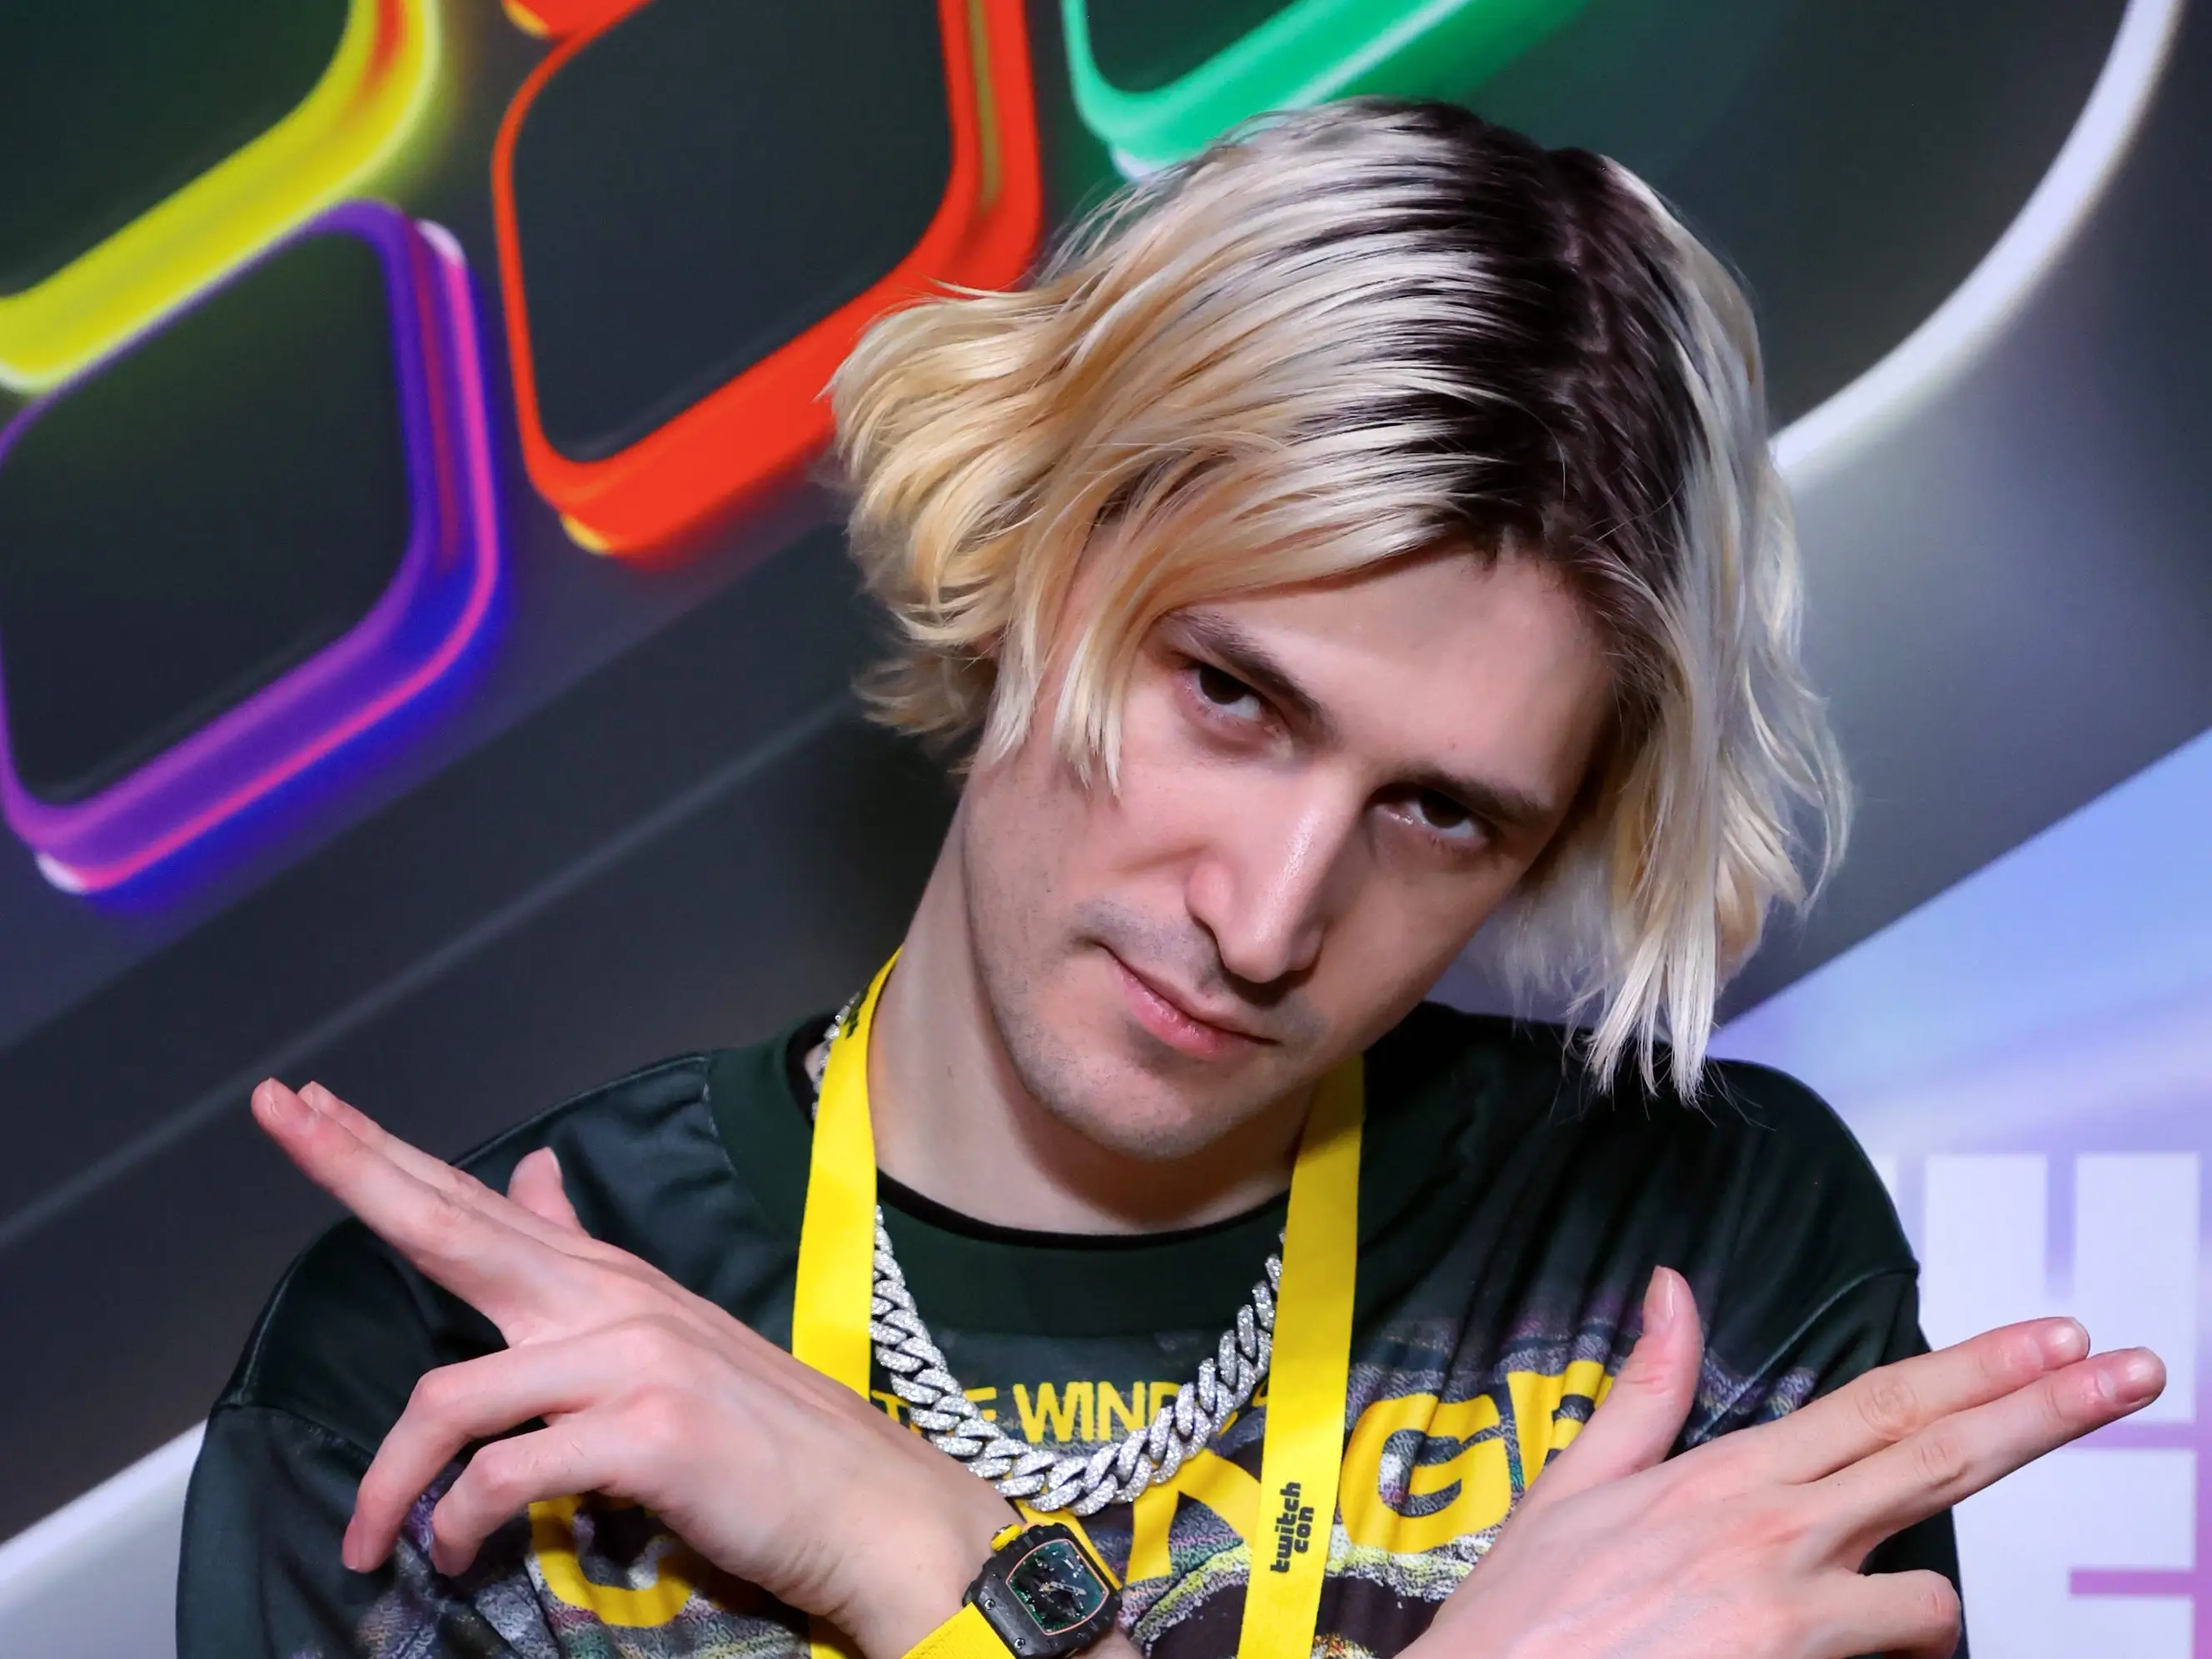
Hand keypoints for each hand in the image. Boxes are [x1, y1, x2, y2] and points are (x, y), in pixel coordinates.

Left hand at [250, 1078, 1015, 1658]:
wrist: (864, 1501)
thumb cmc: (759, 1433)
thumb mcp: (663, 1333)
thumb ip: (582, 1260)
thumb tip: (533, 1172)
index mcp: (605, 1281)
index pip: (475, 1202)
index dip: (384, 1152)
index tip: (306, 1103)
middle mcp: (610, 1300)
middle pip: (454, 1226)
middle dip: (355, 1167)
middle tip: (277, 1111)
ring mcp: (630, 1358)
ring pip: (452, 1398)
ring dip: (389, 1483)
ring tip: (370, 1540)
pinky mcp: (645, 1431)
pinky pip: (506, 1475)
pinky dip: (465, 1522)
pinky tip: (461, 1549)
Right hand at [1419, 1268, 2162, 1658]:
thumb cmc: (1526, 1613)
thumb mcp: (1573, 1483)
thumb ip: (1645, 1389)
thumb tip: (1670, 1288)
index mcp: (1729, 1474)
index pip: (1882, 1399)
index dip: (1981, 1365)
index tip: (2059, 1336)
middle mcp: (1777, 1532)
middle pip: (1941, 1457)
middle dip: (2047, 1413)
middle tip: (2131, 1373)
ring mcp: (1792, 1613)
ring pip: (1934, 1597)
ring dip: (1933, 1605)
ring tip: (1883, 1616)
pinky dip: (1881, 1658)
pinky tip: (1840, 1653)